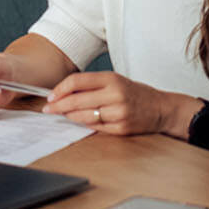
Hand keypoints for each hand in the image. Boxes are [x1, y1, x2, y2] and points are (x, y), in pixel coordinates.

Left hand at [41, 71, 196, 136]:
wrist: (161, 109)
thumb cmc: (134, 93)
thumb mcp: (114, 81)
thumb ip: (91, 85)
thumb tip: (62, 93)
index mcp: (112, 79)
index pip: (77, 81)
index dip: (59, 89)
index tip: (50, 96)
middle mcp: (115, 95)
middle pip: (76, 100)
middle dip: (58, 106)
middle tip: (47, 109)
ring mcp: (119, 113)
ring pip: (83, 116)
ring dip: (69, 116)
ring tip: (64, 114)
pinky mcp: (121, 129)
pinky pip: (95, 127)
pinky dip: (85, 124)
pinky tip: (82, 121)